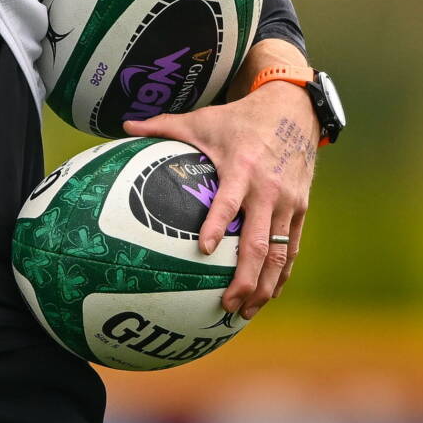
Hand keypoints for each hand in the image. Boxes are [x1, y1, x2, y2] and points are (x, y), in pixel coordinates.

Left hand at [122, 81, 317, 317]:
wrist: (293, 110)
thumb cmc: (239, 118)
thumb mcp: (202, 118)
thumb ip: (162, 126)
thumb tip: (122, 126)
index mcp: (242, 168)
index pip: (228, 201)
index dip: (217, 224)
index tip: (202, 250)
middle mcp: (268, 189)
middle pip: (259, 242)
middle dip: (245, 278)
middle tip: (227, 304)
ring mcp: (288, 202)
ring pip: (279, 253)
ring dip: (264, 285)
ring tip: (246, 311)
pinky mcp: (300, 209)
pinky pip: (291, 247)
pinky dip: (281, 273)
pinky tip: (268, 294)